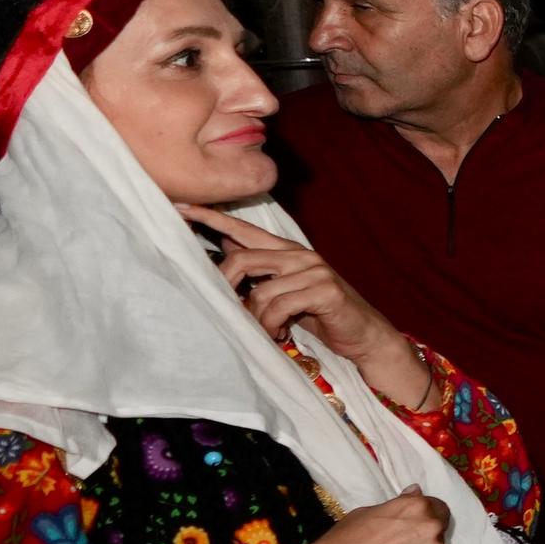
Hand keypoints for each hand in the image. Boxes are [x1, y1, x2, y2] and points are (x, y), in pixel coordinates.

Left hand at [197, 220, 431, 411]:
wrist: (364, 335)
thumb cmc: (321, 315)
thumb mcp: (285, 291)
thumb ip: (260, 274)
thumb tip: (226, 258)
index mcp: (287, 251)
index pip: (243, 229)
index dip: (212, 218)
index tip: (180, 208)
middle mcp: (300, 255)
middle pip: (242, 260)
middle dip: (227, 288)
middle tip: (229, 310)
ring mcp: (314, 271)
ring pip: (260, 291)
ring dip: (257, 319)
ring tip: (267, 331)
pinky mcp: (325, 291)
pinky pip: (281, 307)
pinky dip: (273, 325)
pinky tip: (281, 333)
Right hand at [251, 492, 456, 543]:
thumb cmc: (342, 542)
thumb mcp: (367, 513)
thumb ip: (398, 505)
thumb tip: (416, 492)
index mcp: (416, 506)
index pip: (438, 508)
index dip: (427, 517)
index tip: (413, 528)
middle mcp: (431, 528)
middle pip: (438, 533)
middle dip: (423, 540)